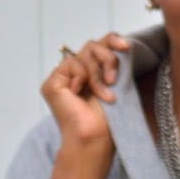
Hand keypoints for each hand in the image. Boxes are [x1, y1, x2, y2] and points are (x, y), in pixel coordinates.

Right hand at [42, 33, 131, 153]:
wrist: (96, 137)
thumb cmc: (109, 119)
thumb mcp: (117, 83)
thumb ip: (114, 61)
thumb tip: (123, 44)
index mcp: (93, 73)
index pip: (101, 45)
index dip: (113, 41)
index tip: (127, 47)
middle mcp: (77, 73)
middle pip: (93, 45)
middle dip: (107, 59)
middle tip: (113, 80)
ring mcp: (63, 78)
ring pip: (84, 53)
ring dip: (97, 73)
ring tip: (103, 94)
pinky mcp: (52, 83)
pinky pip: (72, 64)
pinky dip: (83, 77)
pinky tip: (81, 93)